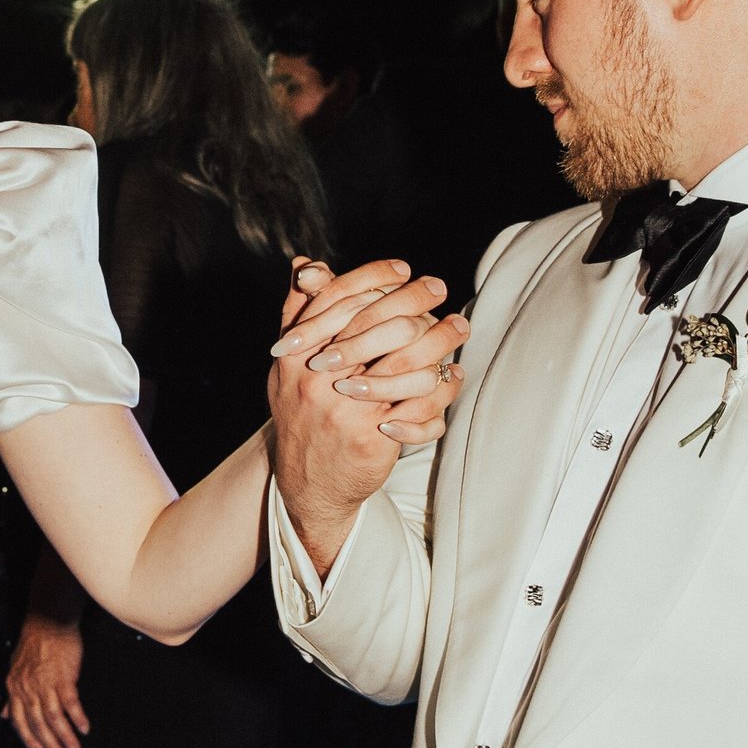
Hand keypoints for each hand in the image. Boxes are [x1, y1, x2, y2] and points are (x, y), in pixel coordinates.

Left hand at [3, 608, 88, 747]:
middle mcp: (27, 689)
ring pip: (53, 717)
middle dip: (50, 745)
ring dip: (65, 737)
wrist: (48, 622)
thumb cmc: (34, 645)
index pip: (20, 722)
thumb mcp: (16, 670)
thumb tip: (4, 716)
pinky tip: (84, 728)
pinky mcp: (63, 676)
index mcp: (15, 689)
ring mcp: (45, 683)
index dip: (30, 741)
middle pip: (38, 724)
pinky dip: (77, 717)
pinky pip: (70, 702)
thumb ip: (12, 696)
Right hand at [267, 258, 466, 573]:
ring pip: (407, 363)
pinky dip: (440, 389)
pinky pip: (419, 406)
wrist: (305, 482)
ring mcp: (345, 409)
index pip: (338, 298)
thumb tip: (304, 265)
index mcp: (297, 353)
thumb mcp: (289, 363)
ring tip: (458, 326)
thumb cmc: (303, 413)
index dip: (374, 276)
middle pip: (377, 324)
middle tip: (439, 287)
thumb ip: (297, 313)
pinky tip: (451, 374)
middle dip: (415, 299)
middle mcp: (318, 378)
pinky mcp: (371, 438)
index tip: (403, 268)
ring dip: (441, 340)